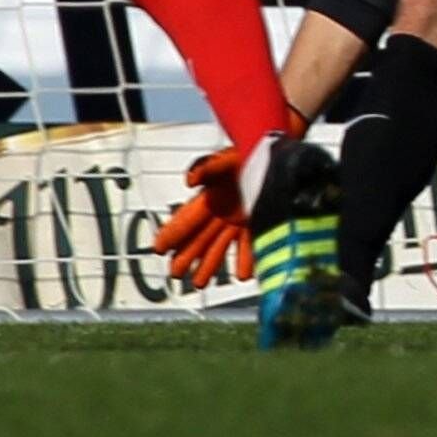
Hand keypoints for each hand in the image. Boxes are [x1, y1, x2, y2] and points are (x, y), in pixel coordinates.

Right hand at [149, 134, 276, 290]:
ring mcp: (238, 220)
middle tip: (174, 274)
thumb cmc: (249, 152)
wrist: (279, 157)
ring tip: (198, 284)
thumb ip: (208, 167)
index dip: (172, 233)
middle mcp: (221, 211)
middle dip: (186, 256)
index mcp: (209, 196)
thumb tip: (189, 181)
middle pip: (199, 238)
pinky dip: (245, 261)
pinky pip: (248, 246)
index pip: (186, 219)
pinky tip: (242, 276)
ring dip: (209, 265)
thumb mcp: (226, 158)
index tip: (157, 248)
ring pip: (219, 247)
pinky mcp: (256, 223)